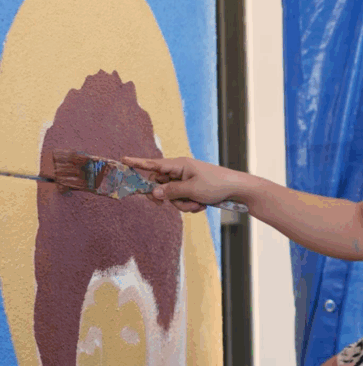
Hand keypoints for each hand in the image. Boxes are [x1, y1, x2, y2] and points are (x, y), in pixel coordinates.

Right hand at [122, 156, 243, 213]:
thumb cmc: (216, 184)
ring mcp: (186, 181)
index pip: (153, 164)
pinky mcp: (192, 190)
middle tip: (167, 204)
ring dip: (183, 204)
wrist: (237, 189)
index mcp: (179, 165)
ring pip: (172, 196)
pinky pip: (183, 200)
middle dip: (168, 198)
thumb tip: (153, 192)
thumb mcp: (192, 190)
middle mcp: (180, 171)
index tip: (122, 160)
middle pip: (160, 185)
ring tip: (198, 203)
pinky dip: (191, 205)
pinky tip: (202, 205)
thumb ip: (171, 191)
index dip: (137, 163)